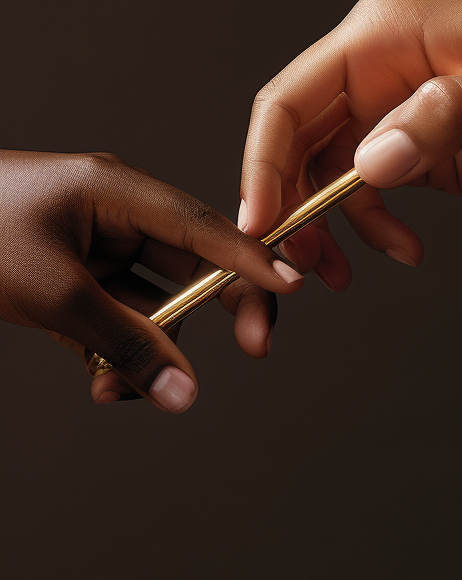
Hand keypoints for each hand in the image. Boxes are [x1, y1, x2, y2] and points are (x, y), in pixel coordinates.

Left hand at [0, 150, 304, 411]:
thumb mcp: (50, 293)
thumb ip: (123, 342)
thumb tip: (180, 389)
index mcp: (119, 190)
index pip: (204, 225)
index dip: (254, 256)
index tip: (294, 287)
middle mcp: (120, 211)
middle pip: (195, 261)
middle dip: (215, 311)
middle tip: (252, 350)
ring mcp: (98, 241)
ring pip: (157, 296)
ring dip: (150, 346)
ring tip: (116, 389)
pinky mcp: (77, 271)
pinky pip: (120, 311)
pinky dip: (116, 347)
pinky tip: (98, 379)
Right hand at [241, 0, 461, 283]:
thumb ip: (452, 117)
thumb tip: (371, 162)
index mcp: (386, 35)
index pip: (292, 100)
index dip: (264, 166)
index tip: (261, 230)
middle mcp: (378, 66)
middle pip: (295, 142)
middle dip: (285, 210)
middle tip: (290, 279)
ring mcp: (396, 104)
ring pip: (323, 172)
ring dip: (323, 228)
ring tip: (343, 277)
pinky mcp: (420, 140)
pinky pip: (365, 188)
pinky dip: (369, 227)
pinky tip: (403, 252)